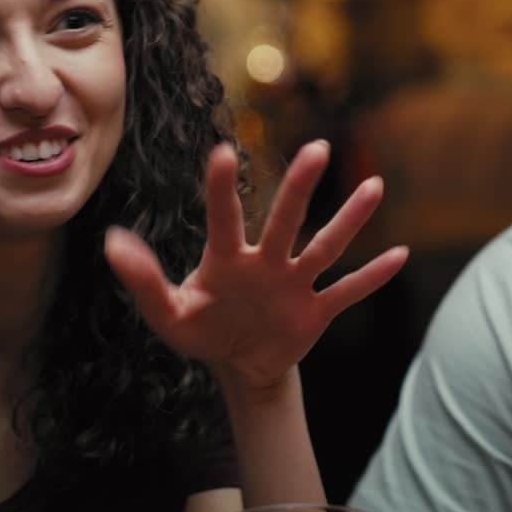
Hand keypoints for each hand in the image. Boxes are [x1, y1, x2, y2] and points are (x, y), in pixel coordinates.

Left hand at [104, 140, 407, 392]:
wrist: (239, 364)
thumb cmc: (201, 329)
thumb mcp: (167, 314)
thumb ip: (142, 281)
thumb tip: (112, 242)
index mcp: (226, 259)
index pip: (224, 218)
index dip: (221, 188)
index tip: (220, 151)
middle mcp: (266, 261)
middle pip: (285, 220)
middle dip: (299, 187)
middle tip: (316, 148)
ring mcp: (294, 283)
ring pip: (325, 247)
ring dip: (349, 219)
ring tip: (373, 184)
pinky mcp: (315, 310)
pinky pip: (347, 291)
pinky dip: (371, 277)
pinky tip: (400, 254)